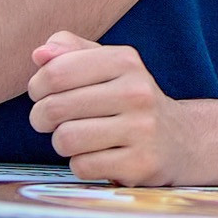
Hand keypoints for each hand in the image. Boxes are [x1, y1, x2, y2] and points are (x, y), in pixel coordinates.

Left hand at [28, 32, 193, 184]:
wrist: (180, 139)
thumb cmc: (129, 99)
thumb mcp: (107, 65)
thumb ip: (71, 52)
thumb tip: (40, 54)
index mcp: (126, 60)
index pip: (56, 71)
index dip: (38, 86)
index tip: (43, 94)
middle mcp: (137, 91)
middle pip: (55, 107)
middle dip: (42, 118)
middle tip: (51, 120)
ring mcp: (142, 129)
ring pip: (66, 139)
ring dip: (61, 142)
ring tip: (76, 137)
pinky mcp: (140, 163)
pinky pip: (82, 166)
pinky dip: (81, 164)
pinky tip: (98, 155)